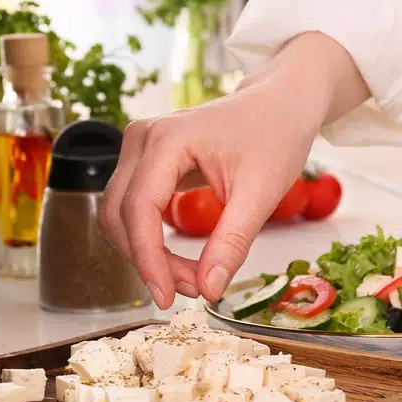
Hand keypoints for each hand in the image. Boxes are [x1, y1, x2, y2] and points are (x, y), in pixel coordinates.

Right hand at [100, 32, 368, 308]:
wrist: (280, 105)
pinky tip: (180, 262)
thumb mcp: (261, 194)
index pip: (139, 210)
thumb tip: (208, 289)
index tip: (167, 297)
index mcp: (167, 139)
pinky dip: (151, 240)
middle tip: (194, 290)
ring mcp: (140, 147)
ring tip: (192, 278)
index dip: (149, 260)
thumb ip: (231, 243)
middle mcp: (143, 138)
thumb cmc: (275, 135)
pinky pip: (134, 209)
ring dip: (148, 255)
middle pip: (122, 216)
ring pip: (121, 216)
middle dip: (151, 261)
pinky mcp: (147, 161)